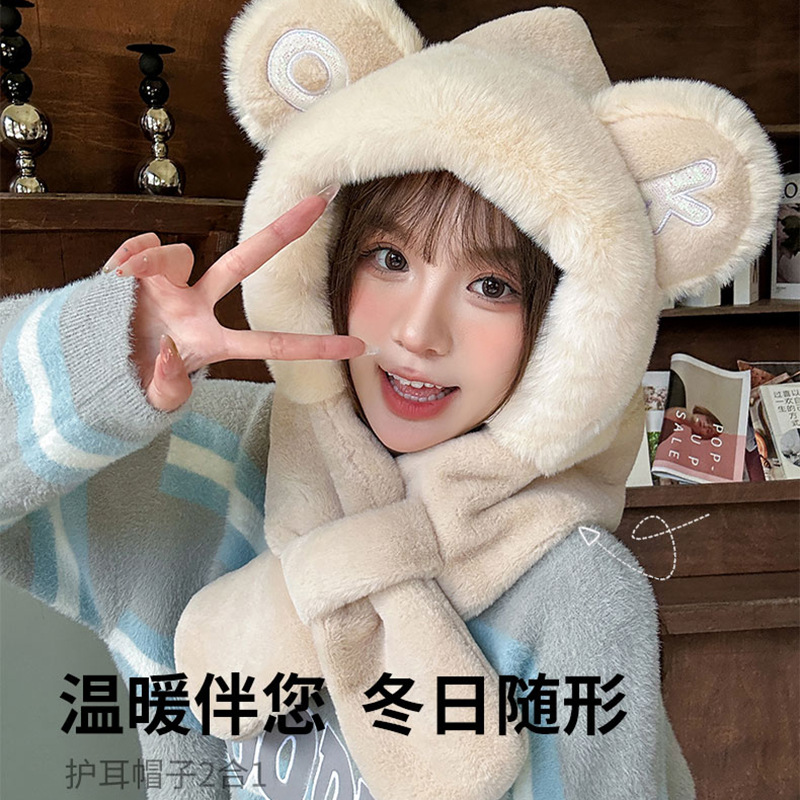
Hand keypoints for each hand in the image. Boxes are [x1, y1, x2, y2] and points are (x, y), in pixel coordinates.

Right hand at [102, 188, 367, 411]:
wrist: (97, 362)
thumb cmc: (139, 381)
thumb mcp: (160, 398)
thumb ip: (170, 386)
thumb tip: (173, 351)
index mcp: (214, 341)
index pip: (270, 343)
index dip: (314, 347)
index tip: (359, 347)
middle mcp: (199, 303)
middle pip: (244, 261)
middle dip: (281, 231)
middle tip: (323, 198)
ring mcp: (171, 282)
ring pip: (176, 251)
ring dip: (154, 264)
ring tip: (133, 285)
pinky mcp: (138, 268)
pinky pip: (142, 247)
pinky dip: (130, 259)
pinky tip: (120, 276)